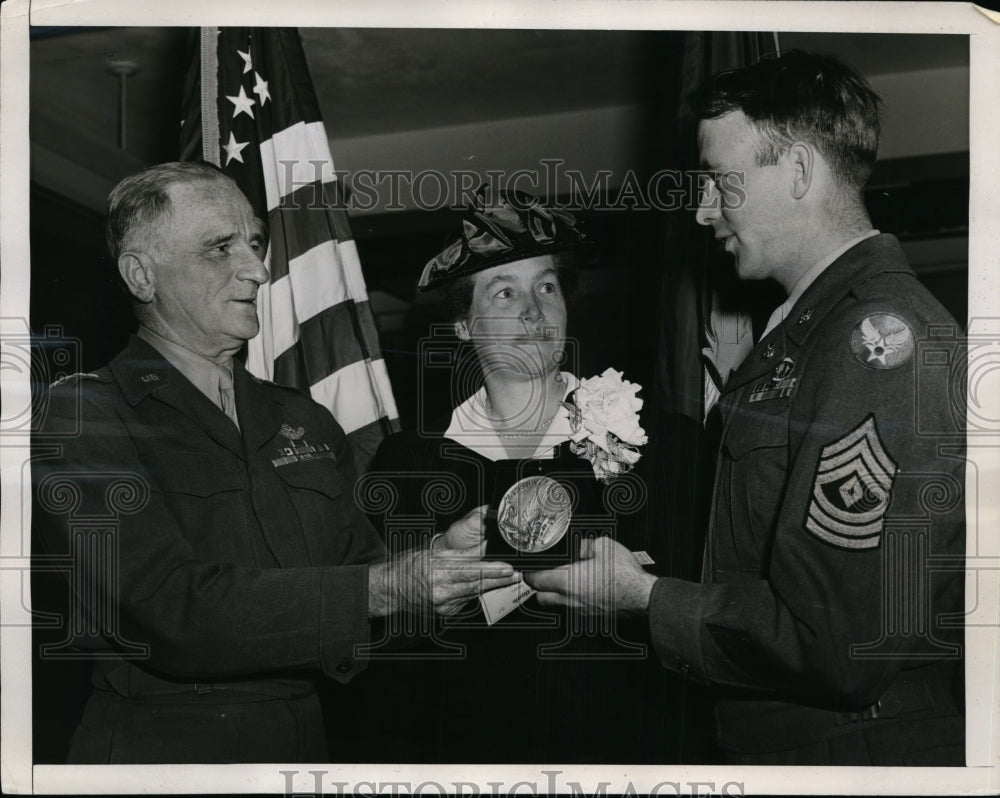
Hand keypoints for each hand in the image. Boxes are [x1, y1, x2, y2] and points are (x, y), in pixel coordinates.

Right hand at [369, 506, 519, 616]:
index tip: (507, 568)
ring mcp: (442, 605)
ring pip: (473, 593)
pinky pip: (466, 601)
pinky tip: (487, 586)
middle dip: (498, 579)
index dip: (491, 570)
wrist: (391, 589)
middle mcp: (440, 591)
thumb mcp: (433, 553)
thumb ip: (461, 553)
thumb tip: (484, 546)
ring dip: (491, 586)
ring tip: (508, 578)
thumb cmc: (409, 566)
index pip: (470, 571)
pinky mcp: (444, 613)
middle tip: (516, 574)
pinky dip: (476, 593)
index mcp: (436, 572)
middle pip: (476, 584)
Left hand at [524, 536, 656, 615]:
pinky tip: (584, 589)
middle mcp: (571, 600)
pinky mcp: (592, 617)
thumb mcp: (603, 546)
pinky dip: (573, 601)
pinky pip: (574, 610)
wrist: (643, 597)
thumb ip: (583, 545)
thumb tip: (577, 547)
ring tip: (566, 581)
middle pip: (541, 599)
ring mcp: (581, 611)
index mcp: (568, 581)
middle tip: (543, 576)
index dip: (530, 573)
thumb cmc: (625, 575)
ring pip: (558, 606)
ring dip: (556, 595)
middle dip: (539, 587)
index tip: (530, 568)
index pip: (536, 581)